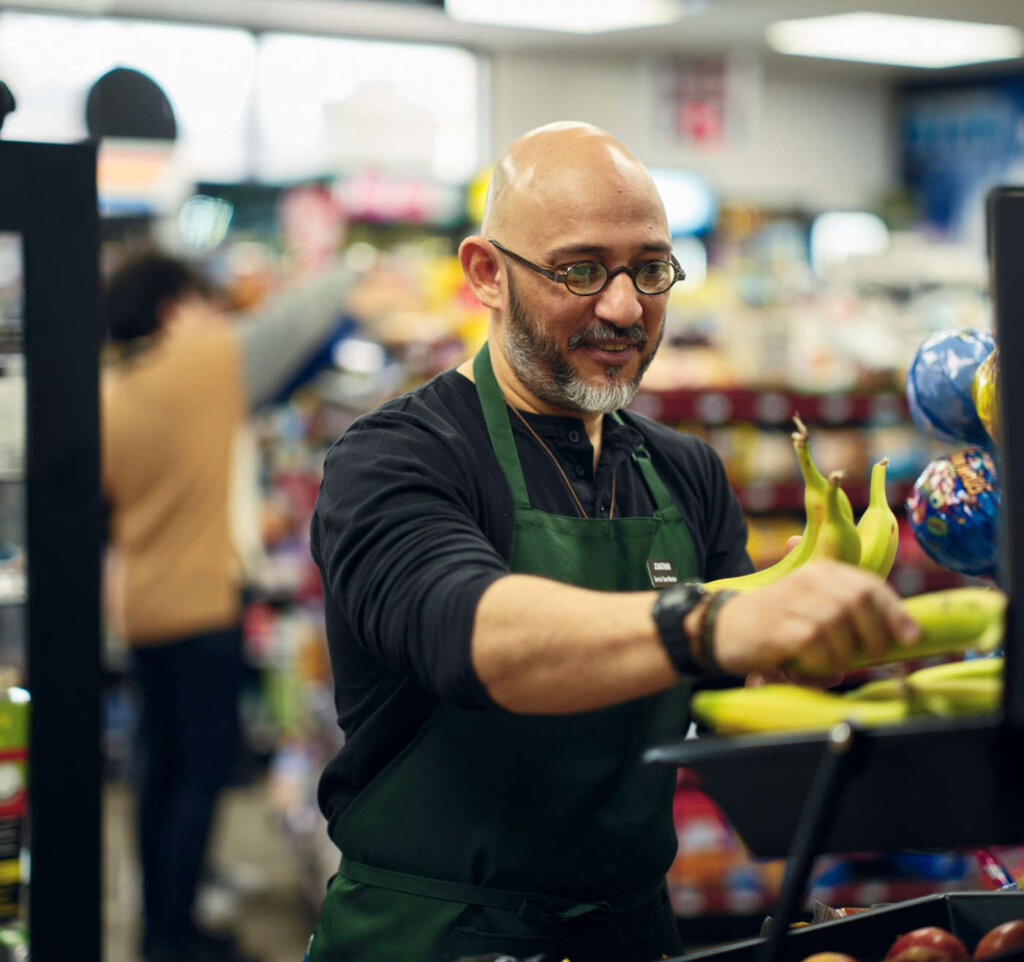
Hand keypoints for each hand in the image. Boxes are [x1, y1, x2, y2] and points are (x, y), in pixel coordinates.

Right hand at [714, 559, 920, 681]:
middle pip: (860, 601)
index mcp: (822, 572)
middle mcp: (809, 580)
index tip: (910, 636)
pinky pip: (815, 645)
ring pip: (839, 624)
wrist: (722, 629)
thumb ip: (851, 614)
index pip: (870, 585)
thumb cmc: (776, 624)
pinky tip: (807, 665)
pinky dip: (820, 662)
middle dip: (875, 634)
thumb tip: (903, 633)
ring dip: (843, 653)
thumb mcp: (813, 608)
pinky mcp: (779, 627)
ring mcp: (793, 601)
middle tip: (870, 657)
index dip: (895, 611)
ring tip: (830, 664)